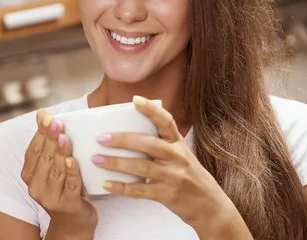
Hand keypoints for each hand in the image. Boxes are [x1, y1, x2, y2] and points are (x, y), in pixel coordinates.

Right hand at [21, 109, 97, 235]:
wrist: (73, 223)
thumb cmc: (64, 187)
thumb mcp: (53, 167)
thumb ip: (49, 144)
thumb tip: (44, 115)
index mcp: (29, 175)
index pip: (32, 151)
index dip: (39, 133)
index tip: (46, 116)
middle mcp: (36, 187)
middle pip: (44, 158)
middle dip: (50, 138)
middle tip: (56, 121)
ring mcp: (51, 198)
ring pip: (56, 170)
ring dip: (60, 152)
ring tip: (64, 136)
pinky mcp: (68, 206)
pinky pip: (71, 185)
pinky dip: (71, 172)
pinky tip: (72, 159)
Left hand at [91, 96, 247, 236]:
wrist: (210, 205)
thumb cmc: (189, 175)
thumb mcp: (181, 154)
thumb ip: (161, 143)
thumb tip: (127, 132)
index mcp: (178, 143)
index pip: (166, 121)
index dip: (151, 110)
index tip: (135, 100)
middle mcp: (177, 157)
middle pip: (147, 144)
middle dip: (122, 140)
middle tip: (101, 137)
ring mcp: (172, 177)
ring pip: (140, 167)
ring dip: (116, 163)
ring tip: (96, 159)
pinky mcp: (166, 195)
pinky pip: (140, 190)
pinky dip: (121, 187)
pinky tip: (106, 183)